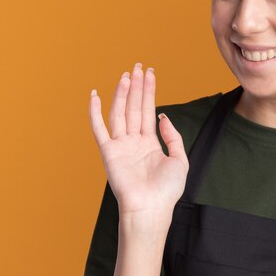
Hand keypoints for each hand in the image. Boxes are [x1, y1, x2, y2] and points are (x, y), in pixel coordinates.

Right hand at [89, 63, 188, 216]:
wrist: (152, 208)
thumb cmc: (167, 190)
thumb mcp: (179, 159)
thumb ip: (172, 137)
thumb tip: (162, 116)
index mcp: (150, 143)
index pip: (148, 110)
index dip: (149, 91)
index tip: (150, 73)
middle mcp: (134, 141)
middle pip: (134, 107)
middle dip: (137, 86)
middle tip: (138, 66)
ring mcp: (120, 146)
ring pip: (120, 113)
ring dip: (123, 93)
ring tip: (127, 75)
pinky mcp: (108, 152)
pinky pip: (99, 128)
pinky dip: (96, 112)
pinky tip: (96, 95)